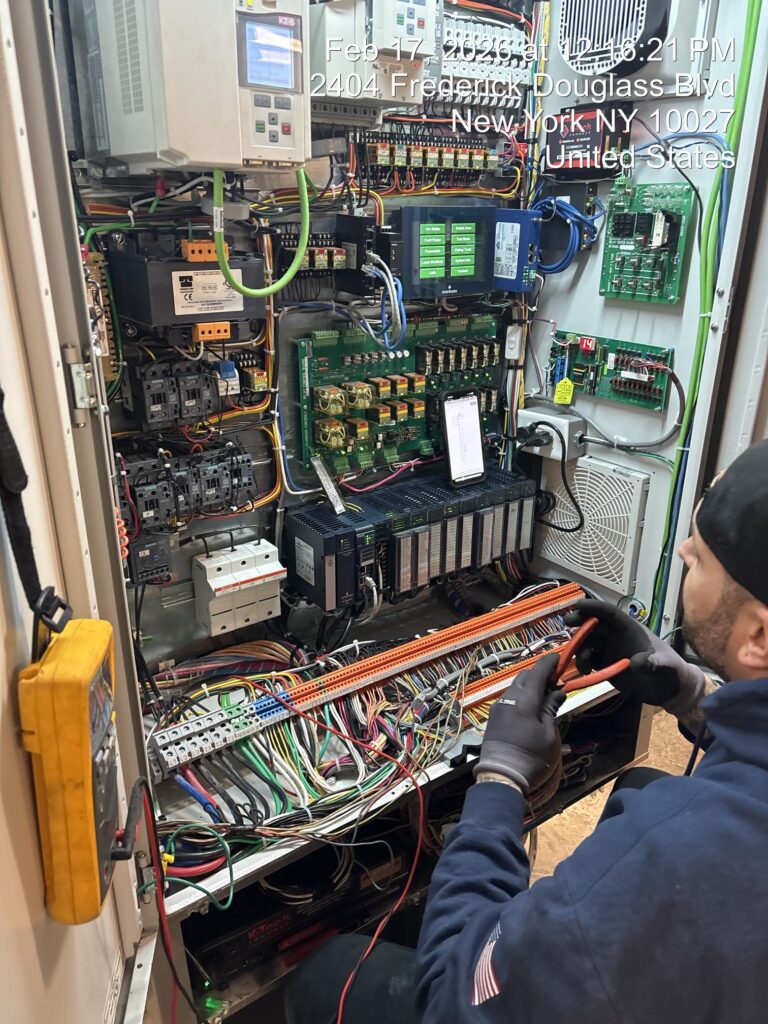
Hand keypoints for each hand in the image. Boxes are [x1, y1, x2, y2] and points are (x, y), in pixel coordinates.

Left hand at [474, 653, 564, 794]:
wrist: (502, 775)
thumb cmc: (531, 756)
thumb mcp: (548, 734)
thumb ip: (551, 709)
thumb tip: (558, 693)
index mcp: (524, 699)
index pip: (537, 672)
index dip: (549, 663)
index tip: (559, 657)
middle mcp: (508, 698)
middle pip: (524, 676)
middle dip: (539, 673)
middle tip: (555, 678)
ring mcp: (499, 706)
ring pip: (515, 686)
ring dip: (529, 685)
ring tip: (544, 693)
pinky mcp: (494, 717)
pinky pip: (509, 697)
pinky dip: (521, 695)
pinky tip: (530, 705)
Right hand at [563, 599, 707, 709]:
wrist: (669, 690)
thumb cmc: (671, 671)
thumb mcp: (665, 666)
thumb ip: (653, 663)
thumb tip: (636, 663)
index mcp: (630, 628)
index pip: (609, 613)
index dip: (594, 607)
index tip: (578, 605)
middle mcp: (617, 636)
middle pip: (593, 624)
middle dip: (580, 621)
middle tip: (567, 622)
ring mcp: (610, 650)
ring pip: (587, 641)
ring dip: (579, 648)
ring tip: (583, 665)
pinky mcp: (605, 665)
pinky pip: (588, 659)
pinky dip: (582, 663)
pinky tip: (585, 672)